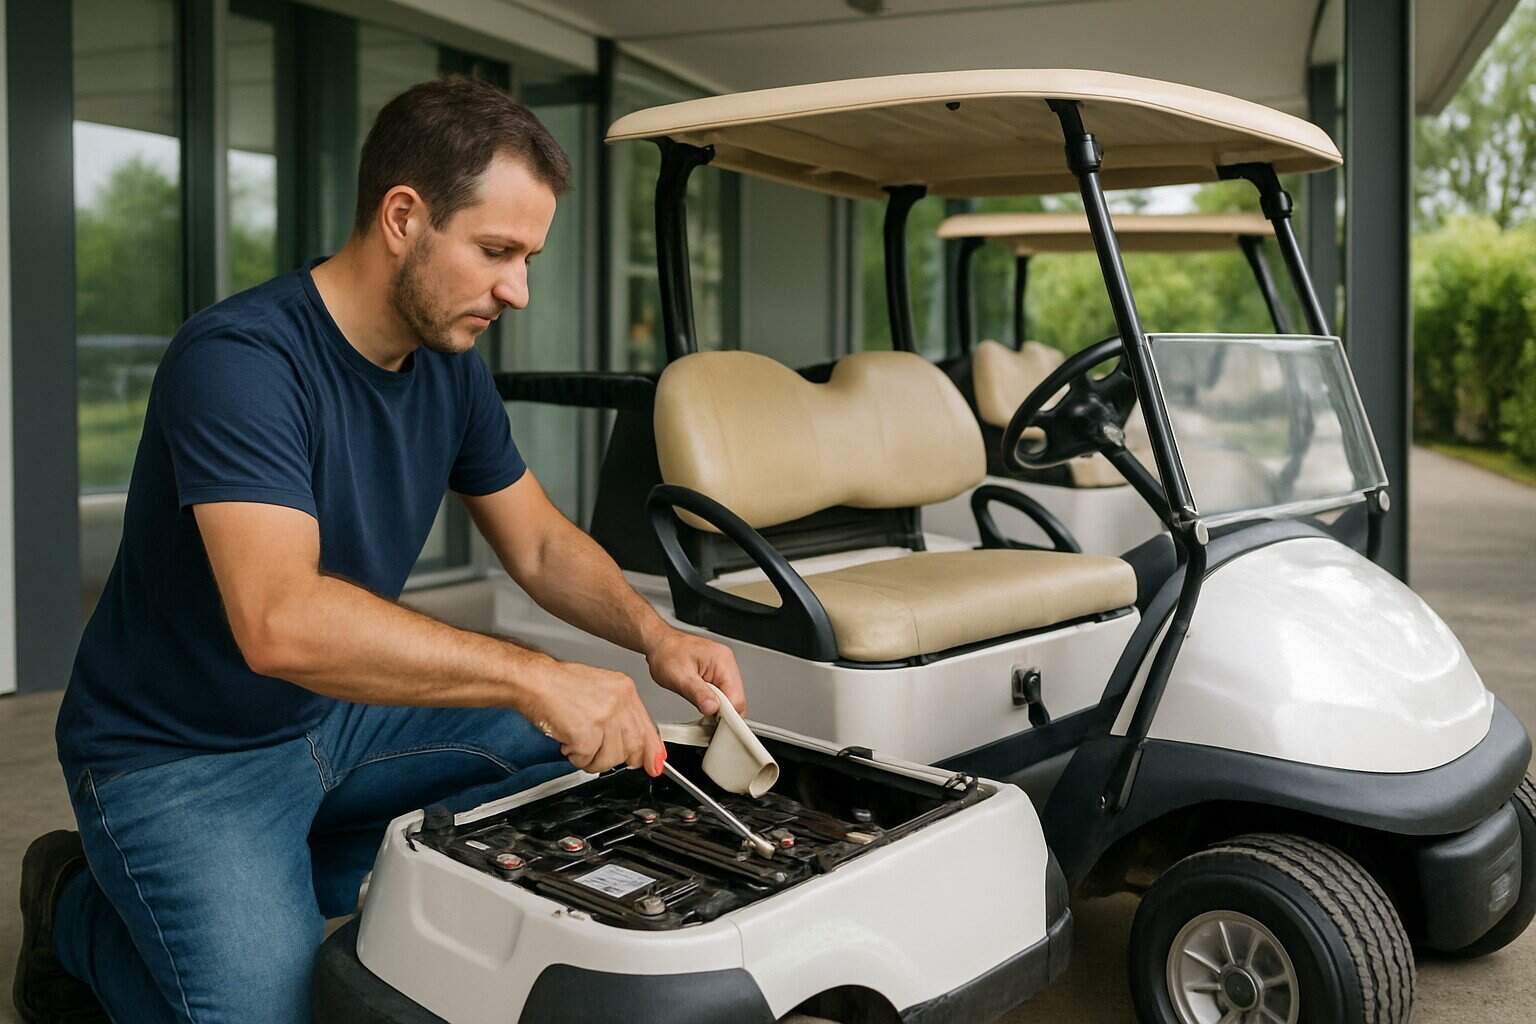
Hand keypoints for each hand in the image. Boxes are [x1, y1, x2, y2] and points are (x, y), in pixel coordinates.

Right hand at [528, 660, 665, 775]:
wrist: (536, 680)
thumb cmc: (561, 685)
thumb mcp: (601, 692)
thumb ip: (622, 717)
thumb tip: (638, 748)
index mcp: (625, 691)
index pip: (648, 728)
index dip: (651, 752)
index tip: (654, 765)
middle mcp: (619, 703)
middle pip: (633, 748)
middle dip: (615, 757)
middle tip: (597, 750)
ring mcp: (604, 717)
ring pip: (611, 759)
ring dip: (591, 758)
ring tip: (578, 741)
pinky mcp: (587, 733)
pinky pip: (587, 760)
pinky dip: (575, 756)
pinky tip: (568, 740)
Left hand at [645, 630, 746, 717]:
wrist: (659, 644)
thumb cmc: (666, 653)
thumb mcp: (679, 677)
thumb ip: (697, 693)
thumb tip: (712, 708)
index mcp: (722, 661)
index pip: (737, 698)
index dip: (726, 715)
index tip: (715, 725)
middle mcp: (727, 663)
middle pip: (737, 699)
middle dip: (721, 712)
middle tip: (704, 715)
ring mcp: (724, 668)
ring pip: (731, 698)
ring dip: (716, 706)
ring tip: (700, 704)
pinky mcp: (718, 673)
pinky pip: (723, 693)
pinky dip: (713, 701)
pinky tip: (701, 700)